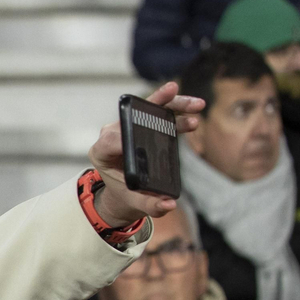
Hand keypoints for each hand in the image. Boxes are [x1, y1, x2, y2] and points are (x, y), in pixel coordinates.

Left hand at [89, 80, 203, 224]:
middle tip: (174, 93)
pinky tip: (194, 111)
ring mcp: (127, 127)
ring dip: (173, 104)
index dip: (125, 137)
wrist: (125, 190)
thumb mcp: (135, 202)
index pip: (110, 141)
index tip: (142, 139)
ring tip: (197, 106)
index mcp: (102, 154)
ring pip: (149, 109)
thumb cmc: (127, 195)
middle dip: (155, 106)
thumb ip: (150, 205)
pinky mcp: (141, 124)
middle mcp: (111, 135)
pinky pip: (158, 112)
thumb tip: (170, 204)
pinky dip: (175, 109)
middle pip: (132, 117)